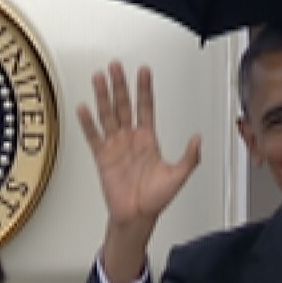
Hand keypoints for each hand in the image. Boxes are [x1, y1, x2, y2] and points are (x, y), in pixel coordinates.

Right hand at [77, 61, 201, 235]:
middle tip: (115, 66)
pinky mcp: (102, 157)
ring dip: (103, 96)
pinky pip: (94, 136)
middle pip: (123, 105)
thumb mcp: (178, 176)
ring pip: (108, 115)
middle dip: (120, 85)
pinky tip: (83, 108)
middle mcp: (130, 139)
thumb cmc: (155, 199)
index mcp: (148, 139)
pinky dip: (88, 123)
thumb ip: (190, 157)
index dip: (145, 89)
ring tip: (99, 77)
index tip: (143, 71)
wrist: (136, 216)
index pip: (146, 107)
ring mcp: (115, 146)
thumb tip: (197, 139)